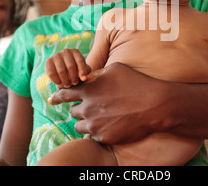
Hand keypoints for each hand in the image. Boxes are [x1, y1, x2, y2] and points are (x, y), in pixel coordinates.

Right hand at [45, 48, 90, 87]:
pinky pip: (52, 73)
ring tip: (68, 84)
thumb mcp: (83, 70)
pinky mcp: (48, 62)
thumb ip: (85, 73)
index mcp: (75, 52)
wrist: (63, 68)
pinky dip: (56, 80)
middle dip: (73, 77)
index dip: (82, 71)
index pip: (80, 61)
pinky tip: (60, 83)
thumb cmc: (76, 70)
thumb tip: (84, 78)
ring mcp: (56, 56)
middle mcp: (65, 51)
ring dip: (65, 80)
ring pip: (61, 71)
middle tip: (74, 83)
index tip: (83, 79)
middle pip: (71, 66)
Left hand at [48, 62, 164, 143]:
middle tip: (90, 107)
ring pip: (80, 126)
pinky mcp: (105, 137)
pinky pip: (93, 137)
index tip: (52, 99)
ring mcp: (96, 125)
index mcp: (88, 90)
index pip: (64, 94)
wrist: (155, 105)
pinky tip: (109, 125)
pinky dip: (98, 132)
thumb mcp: (115, 69)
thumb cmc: (136, 83)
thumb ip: (97, 73)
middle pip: (72, 112)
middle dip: (79, 109)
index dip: (57, 96)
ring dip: (86, 122)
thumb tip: (87, 76)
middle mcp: (88, 108)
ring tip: (99, 117)